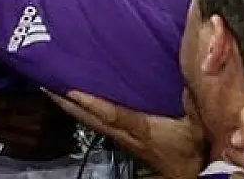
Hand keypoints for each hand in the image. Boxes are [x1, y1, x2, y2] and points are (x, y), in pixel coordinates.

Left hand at [49, 91, 203, 178]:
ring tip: (52, 88)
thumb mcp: (196, 125)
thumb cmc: (191, 150)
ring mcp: (121, 140)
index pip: (111, 114)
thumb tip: (190, 75)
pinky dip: (81, 111)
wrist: (187, 174)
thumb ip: (192, 102)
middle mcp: (125, 135)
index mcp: (142, 129)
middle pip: (90, 119)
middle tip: (47, 83)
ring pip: (89, 123)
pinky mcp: (122, 141)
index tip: (70, 88)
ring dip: (70, 107)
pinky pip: (96, 124)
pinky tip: (74, 102)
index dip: (90, 102)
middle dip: (67, 102)